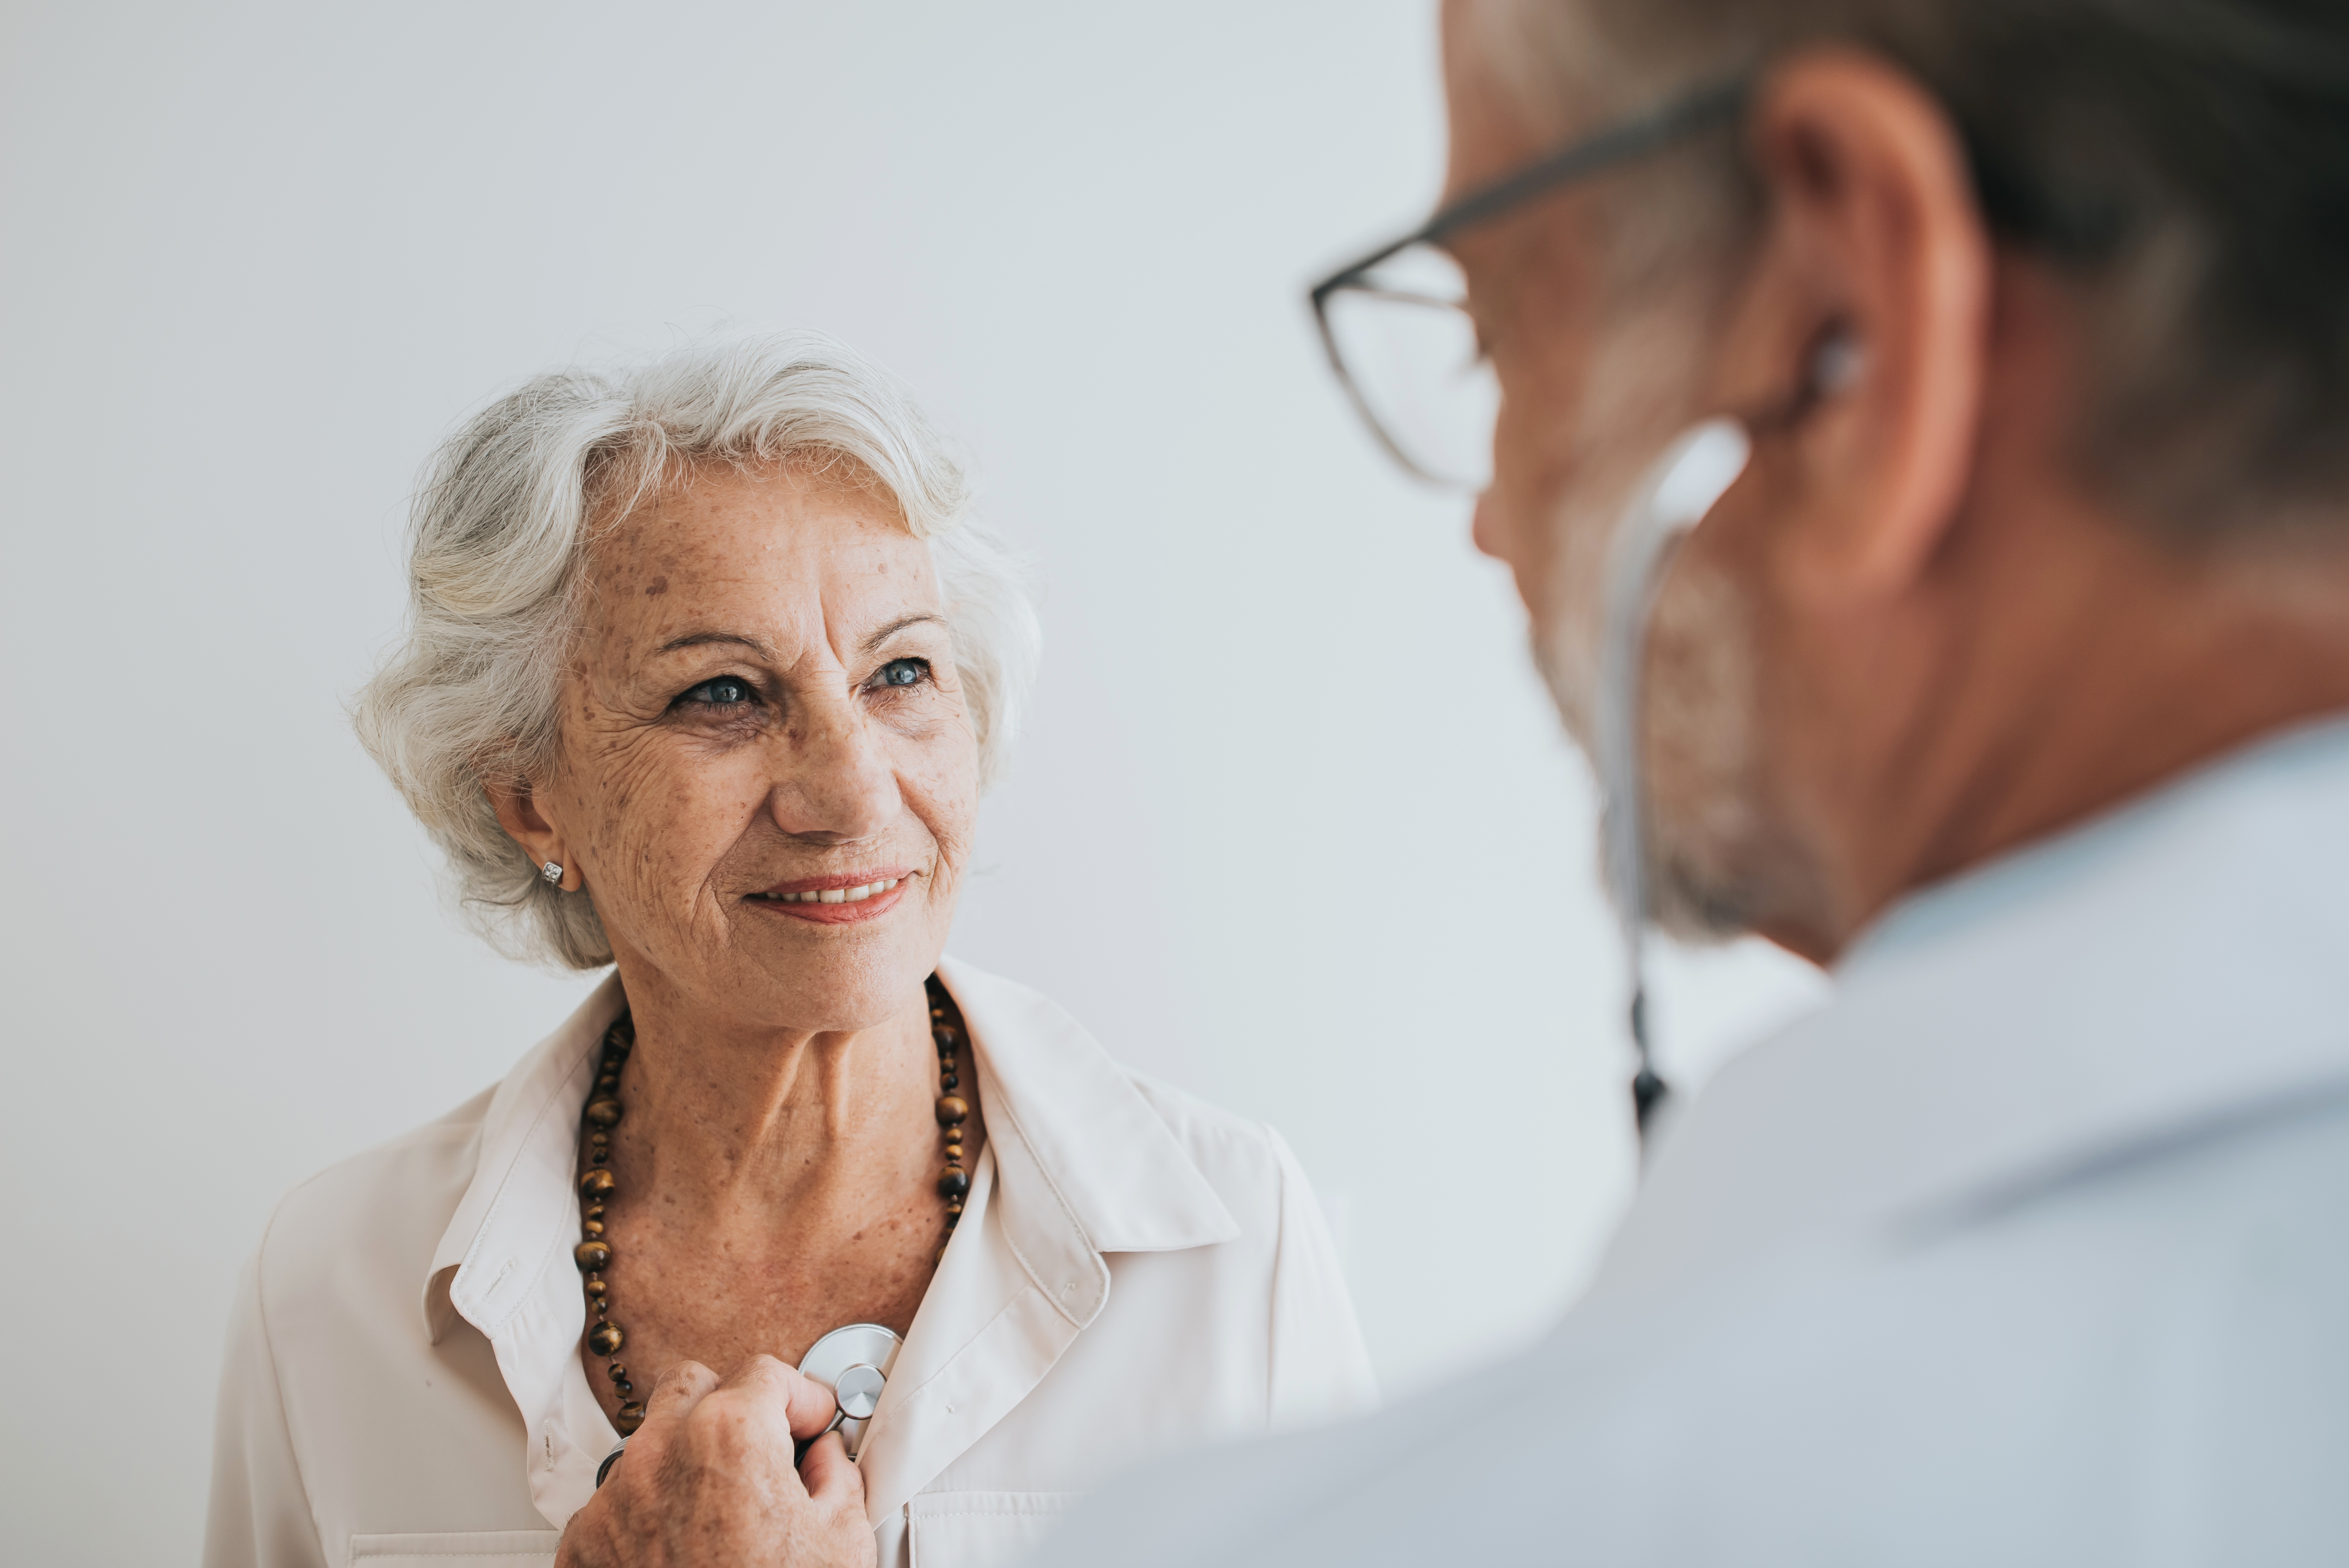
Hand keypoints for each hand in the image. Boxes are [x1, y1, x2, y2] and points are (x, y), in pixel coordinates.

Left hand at [556, 1355, 876, 1567]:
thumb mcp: (843, 1536)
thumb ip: (834, 1474)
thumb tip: (821, 1460)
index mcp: (728, 1433)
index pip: (767, 1374)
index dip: (802, 1399)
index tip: (812, 1425)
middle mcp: (658, 1454)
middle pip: (694, 1388)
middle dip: (732, 1408)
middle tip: (766, 1451)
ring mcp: (612, 1502)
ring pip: (649, 1445)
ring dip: (686, 1461)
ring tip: (724, 1510)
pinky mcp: (583, 1549)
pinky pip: (616, 1505)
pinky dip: (648, 1515)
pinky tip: (684, 1550)